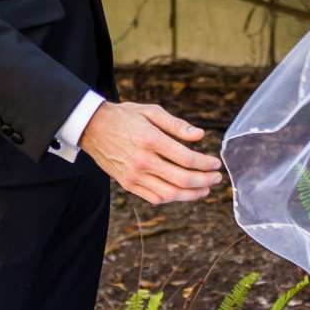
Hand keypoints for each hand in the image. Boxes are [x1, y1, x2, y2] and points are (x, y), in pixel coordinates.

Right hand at [80, 100, 223, 205]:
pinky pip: (154, 198)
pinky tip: (182, 192)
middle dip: (204, 181)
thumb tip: (200, 135)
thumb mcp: (151, 111)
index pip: (186, 158)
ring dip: (191, 194)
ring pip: (170, 193)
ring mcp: (134, 175)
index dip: (205, 164)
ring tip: (204, 189)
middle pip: (181, 179)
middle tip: (216, 178)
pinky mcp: (128, 184)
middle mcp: (143, 161)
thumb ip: (177, 124)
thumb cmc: (125, 117)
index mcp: (150, 140)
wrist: (93, 127)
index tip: (215, 163)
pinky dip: (172, 198)